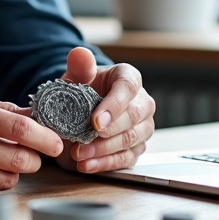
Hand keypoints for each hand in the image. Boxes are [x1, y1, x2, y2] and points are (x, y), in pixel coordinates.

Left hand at [56, 47, 155, 173]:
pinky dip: (105, 164)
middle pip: (134, 117)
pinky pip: (126, 159)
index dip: (114, 105)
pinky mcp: (136, 149)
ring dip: (103, 150)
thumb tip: (80, 54)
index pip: (129, 87)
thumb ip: (79, 66)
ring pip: (131, 140)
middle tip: (83, 140)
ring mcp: (142, 127)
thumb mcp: (76, 77)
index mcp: (129, 78)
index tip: (95, 121)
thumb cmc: (82, 90)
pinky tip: (86, 165)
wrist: (78, 111)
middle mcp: (142, 103)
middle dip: (108, 132)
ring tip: (79, 154)